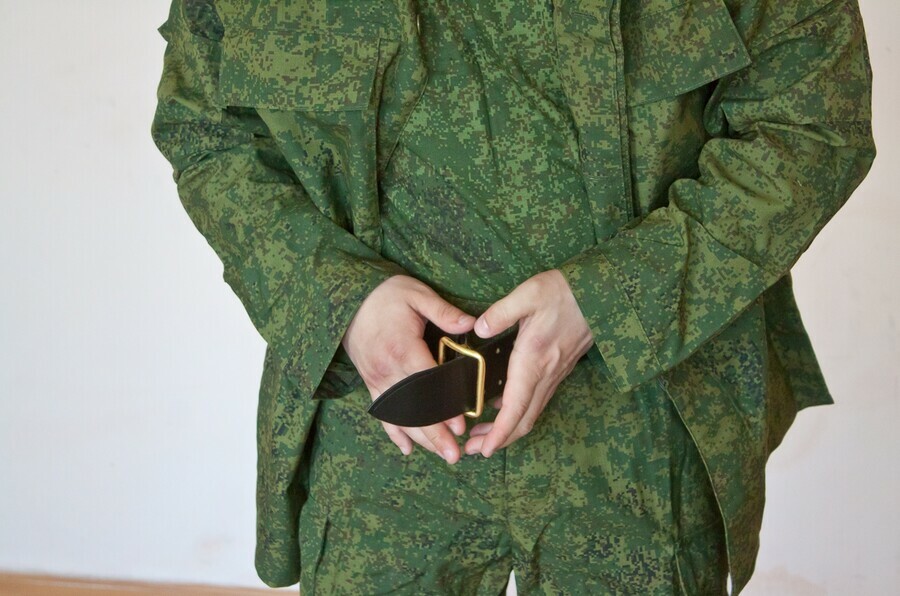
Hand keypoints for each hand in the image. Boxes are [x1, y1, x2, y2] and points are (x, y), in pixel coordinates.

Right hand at [342, 274, 475, 462]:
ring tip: (443, 455)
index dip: (443, 406)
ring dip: (422, 438)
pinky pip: (382, 413)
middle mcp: (387, 370)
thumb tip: (472, 324)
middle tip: (456, 454)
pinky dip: (394, 433)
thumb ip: (444, 311)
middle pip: (413, 409)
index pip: (426, 383)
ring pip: (400, 417)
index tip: (460, 424)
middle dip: (435, 434)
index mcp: (401, 348)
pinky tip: (407, 448)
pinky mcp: (372, 384)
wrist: (348, 301)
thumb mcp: (417, 294)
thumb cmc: (386, 295)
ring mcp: (377, 380)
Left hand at [463, 269, 592, 457]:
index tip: (484, 450)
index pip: (516, 408)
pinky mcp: (559, 369)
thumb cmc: (565, 291)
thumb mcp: (529, 293)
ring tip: (481, 435)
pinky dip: (519, 413)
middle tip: (472, 449)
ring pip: (531, 413)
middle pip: (523, 420)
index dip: (500, 433)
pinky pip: (537, 400)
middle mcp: (546, 374)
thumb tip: (479, 329)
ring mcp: (555, 374)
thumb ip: (501, 312)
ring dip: (508, 430)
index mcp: (534, 360)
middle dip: (498, 440)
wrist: (601, 294)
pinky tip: (501, 407)